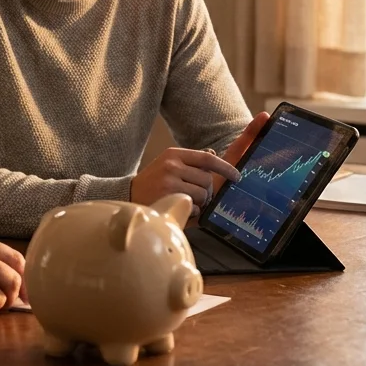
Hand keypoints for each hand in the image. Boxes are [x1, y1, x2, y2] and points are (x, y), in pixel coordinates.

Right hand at [131, 112, 270, 213]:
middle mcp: (172, 164)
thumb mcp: (169, 165)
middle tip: (192, 195)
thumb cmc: (153, 183)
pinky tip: (177, 207)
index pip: (207, 158)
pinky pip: (194, 206)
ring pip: (203, 193)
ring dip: (199, 202)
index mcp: (174, 154)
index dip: (225, 167)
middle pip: (207, 179)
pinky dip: (191, 211)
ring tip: (182, 201)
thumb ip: (191, 161)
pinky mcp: (169, 197)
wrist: (128, 197)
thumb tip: (214, 154)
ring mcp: (169, 180)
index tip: (237, 176)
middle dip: (206, 190)